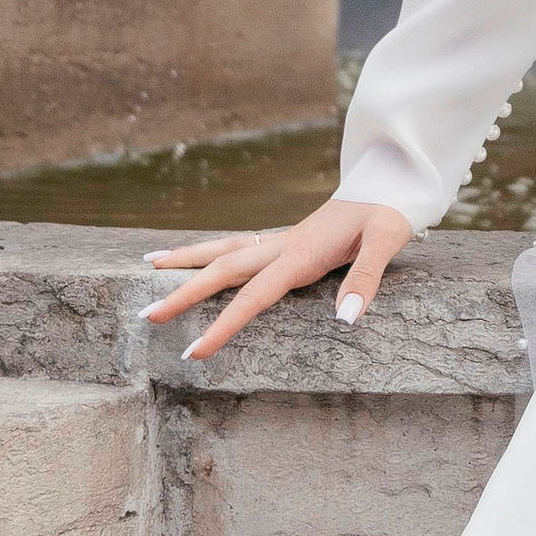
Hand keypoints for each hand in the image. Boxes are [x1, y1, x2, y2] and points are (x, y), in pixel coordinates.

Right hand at [139, 195, 415, 359]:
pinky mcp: (286, 240)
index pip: (253, 296)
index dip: (223, 325)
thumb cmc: (388, 215)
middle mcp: (281, 246)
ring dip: (187, 260)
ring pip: (224, 251)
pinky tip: (198, 258)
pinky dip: (211, 253)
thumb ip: (365, 279)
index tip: (194, 352)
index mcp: (300, 254)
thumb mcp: (386, 242)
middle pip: (223, 270)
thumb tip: (344, 319)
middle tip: (146, 315)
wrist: (388, 184)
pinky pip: (239, 246)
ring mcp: (281, 241)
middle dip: (183, 293)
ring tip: (149, 264)